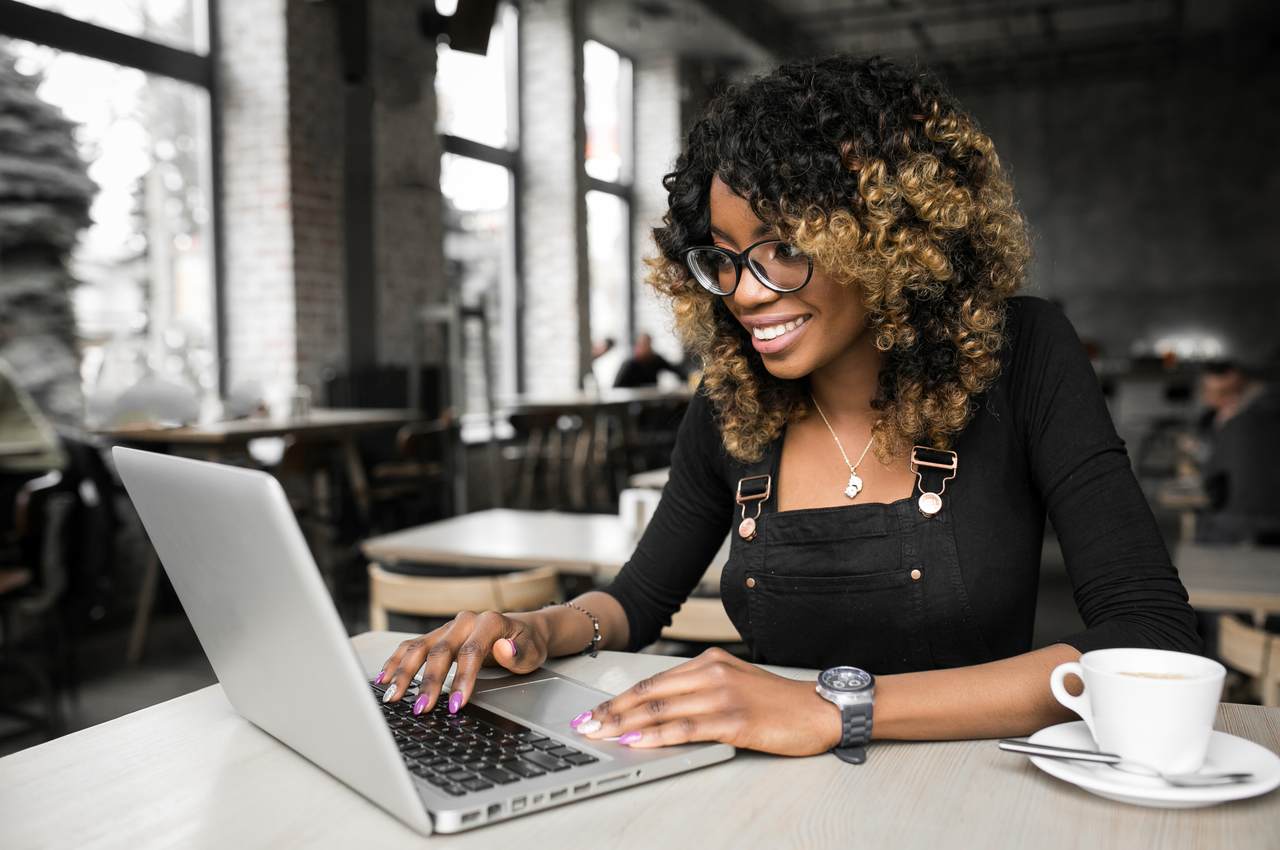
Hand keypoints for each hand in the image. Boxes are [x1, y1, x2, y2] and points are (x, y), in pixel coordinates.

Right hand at [375, 610, 546, 714]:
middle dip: (429, 682)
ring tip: (393, 696)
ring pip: (419, 647)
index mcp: (488, 622)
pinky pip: (412, 647)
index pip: (471, 652)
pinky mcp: (438, 637)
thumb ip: (518, 653)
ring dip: (404, 673)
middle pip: (440, 651)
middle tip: (421, 708)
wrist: (523, 630)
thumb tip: (504, 649)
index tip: (455, 704)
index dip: (462, 679)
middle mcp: (465, 622)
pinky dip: (396, 662)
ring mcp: (448, 628)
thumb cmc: (527, 643)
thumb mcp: (533, 651)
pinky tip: (385, 678)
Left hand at [568, 647, 841, 755]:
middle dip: (612, 712)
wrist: (819, 710)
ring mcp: (722, 696)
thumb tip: (661, 708)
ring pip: (662, 710)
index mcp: (709, 662)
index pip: (654, 681)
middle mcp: (712, 673)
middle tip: (585, 725)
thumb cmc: (778, 702)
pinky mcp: (734, 720)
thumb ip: (700, 689)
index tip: (595, 712)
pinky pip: (686, 728)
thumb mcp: (735, 682)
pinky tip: (637, 742)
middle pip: (650, 694)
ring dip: (625, 725)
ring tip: (600, 735)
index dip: (620, 698)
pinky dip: (656, 736)